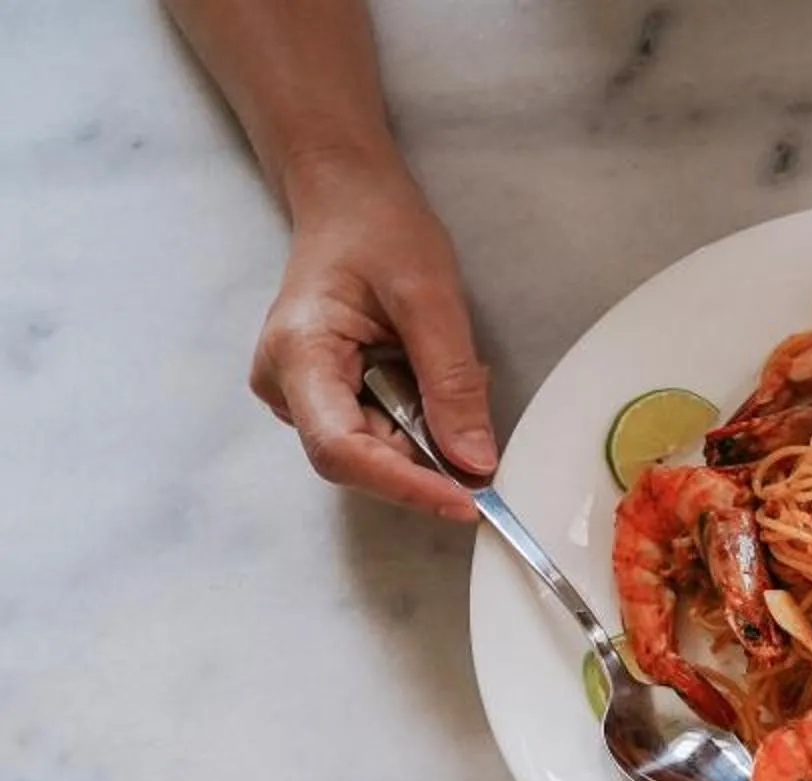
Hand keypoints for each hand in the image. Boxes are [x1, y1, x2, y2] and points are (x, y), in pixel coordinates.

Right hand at [251, 152, 490, 520]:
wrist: (348, 198)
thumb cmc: (378, 229)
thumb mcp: (430, 298)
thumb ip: (451, 384)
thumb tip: (474, 462)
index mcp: (297, 354)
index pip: (343, 450)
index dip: (406, 486)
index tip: (465, 502)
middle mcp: (286, 385)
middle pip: (360, 459)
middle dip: (427, 456)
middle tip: (477, 417)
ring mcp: (303, 394)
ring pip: (376, 450)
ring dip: (427, 431)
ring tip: (450, 369)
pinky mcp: (326, 396)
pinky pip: (381, 431)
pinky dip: (420, 418)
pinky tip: (429, 373)